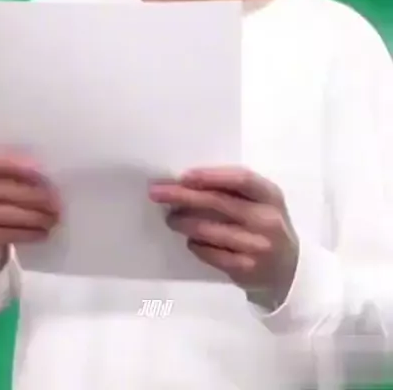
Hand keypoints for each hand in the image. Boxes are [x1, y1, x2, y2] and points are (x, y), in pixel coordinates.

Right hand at [0, 151, 59, 266]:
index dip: (15, 165)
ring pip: (3, 213)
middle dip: (33, 194)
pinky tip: (42, 233)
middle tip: (56, 201)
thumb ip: (13, 173)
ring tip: (53, 218)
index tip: (41, 170)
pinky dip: (25, 233)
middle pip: (1, 189)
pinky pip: (1, 234)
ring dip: (34, 216)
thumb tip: (48, 174)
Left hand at [149, 166, 298, 308]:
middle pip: (219, 202)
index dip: (211, 176)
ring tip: (171, 219)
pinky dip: (196, 245)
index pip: (241, 179)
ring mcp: (258, 246)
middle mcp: (267, 219)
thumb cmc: (266, 225)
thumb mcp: (262, 203)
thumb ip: (234, 191)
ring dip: (184, 222)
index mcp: (270, 195)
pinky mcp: (247, 270)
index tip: (184, 176)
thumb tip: (187, 182)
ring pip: (210, 230)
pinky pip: (211, 254)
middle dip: (184, 196)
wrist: (289, 271)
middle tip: (158, 193)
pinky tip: (190, 240)